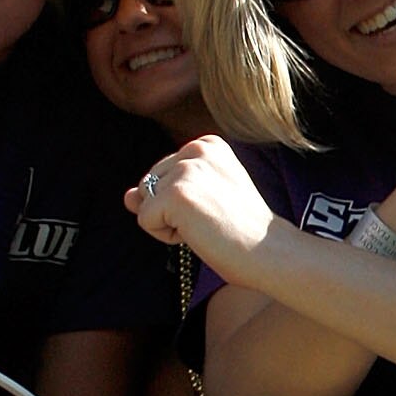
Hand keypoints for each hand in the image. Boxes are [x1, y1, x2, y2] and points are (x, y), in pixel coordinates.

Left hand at [127, 133, 278, 284]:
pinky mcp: (175, 193)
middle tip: (213, 219)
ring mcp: (185, 169)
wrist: (269, 251)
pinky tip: (199, 233)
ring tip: (207, 225)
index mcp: (207, 143)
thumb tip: (126, 196)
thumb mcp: (201, 199)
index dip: (184, 202)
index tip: (218, 208)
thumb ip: (162, 191)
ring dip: (169, 223)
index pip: (163, 175)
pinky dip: (166, 237)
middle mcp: (195, 149)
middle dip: (172, 211)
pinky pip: (144, 221)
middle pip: (149, 186)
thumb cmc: (242, 231)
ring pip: (145, 203)